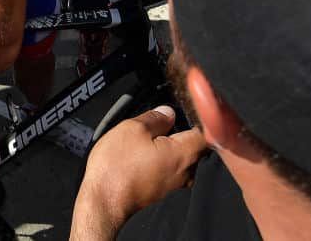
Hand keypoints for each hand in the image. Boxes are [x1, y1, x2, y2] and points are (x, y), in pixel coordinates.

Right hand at [72, 106, 206, 237]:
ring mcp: (174, 184)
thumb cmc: (118, 165)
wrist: (104, 199)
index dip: (193, 118)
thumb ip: (155, 118)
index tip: (179, 112)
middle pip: (192, 146)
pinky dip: (156, 161)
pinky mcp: (160, 191)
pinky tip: (136, 157)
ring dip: (164, 148)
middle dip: (176, 134)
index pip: (205, 132)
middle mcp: (185, 171)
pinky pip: (165, 170)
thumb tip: (168, 113)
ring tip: (141, 142)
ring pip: (177, 158)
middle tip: (153, 126)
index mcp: (184, 153)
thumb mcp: (133, 128)